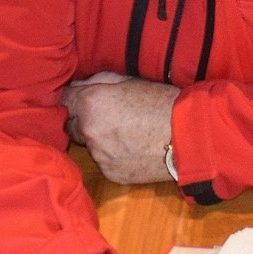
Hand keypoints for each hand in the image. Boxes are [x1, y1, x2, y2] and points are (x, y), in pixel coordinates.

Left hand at [61, 71, 177, 183]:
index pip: (64, 102)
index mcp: (90, 103)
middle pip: (73, 126)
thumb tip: (80, 86)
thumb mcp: (130, 80)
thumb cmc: (162, 103)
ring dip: (100, 140)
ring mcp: (99, 155)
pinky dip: (114, 156)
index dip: (75, 99)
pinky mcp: (111, 174)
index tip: (84, 100)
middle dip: (85, 121)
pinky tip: (134, 149)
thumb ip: (98, 81)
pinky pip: (105, 162)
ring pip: (90, 146)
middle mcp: (88, 131)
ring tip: (127, 134)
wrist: (187, 136)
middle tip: (109, 117)